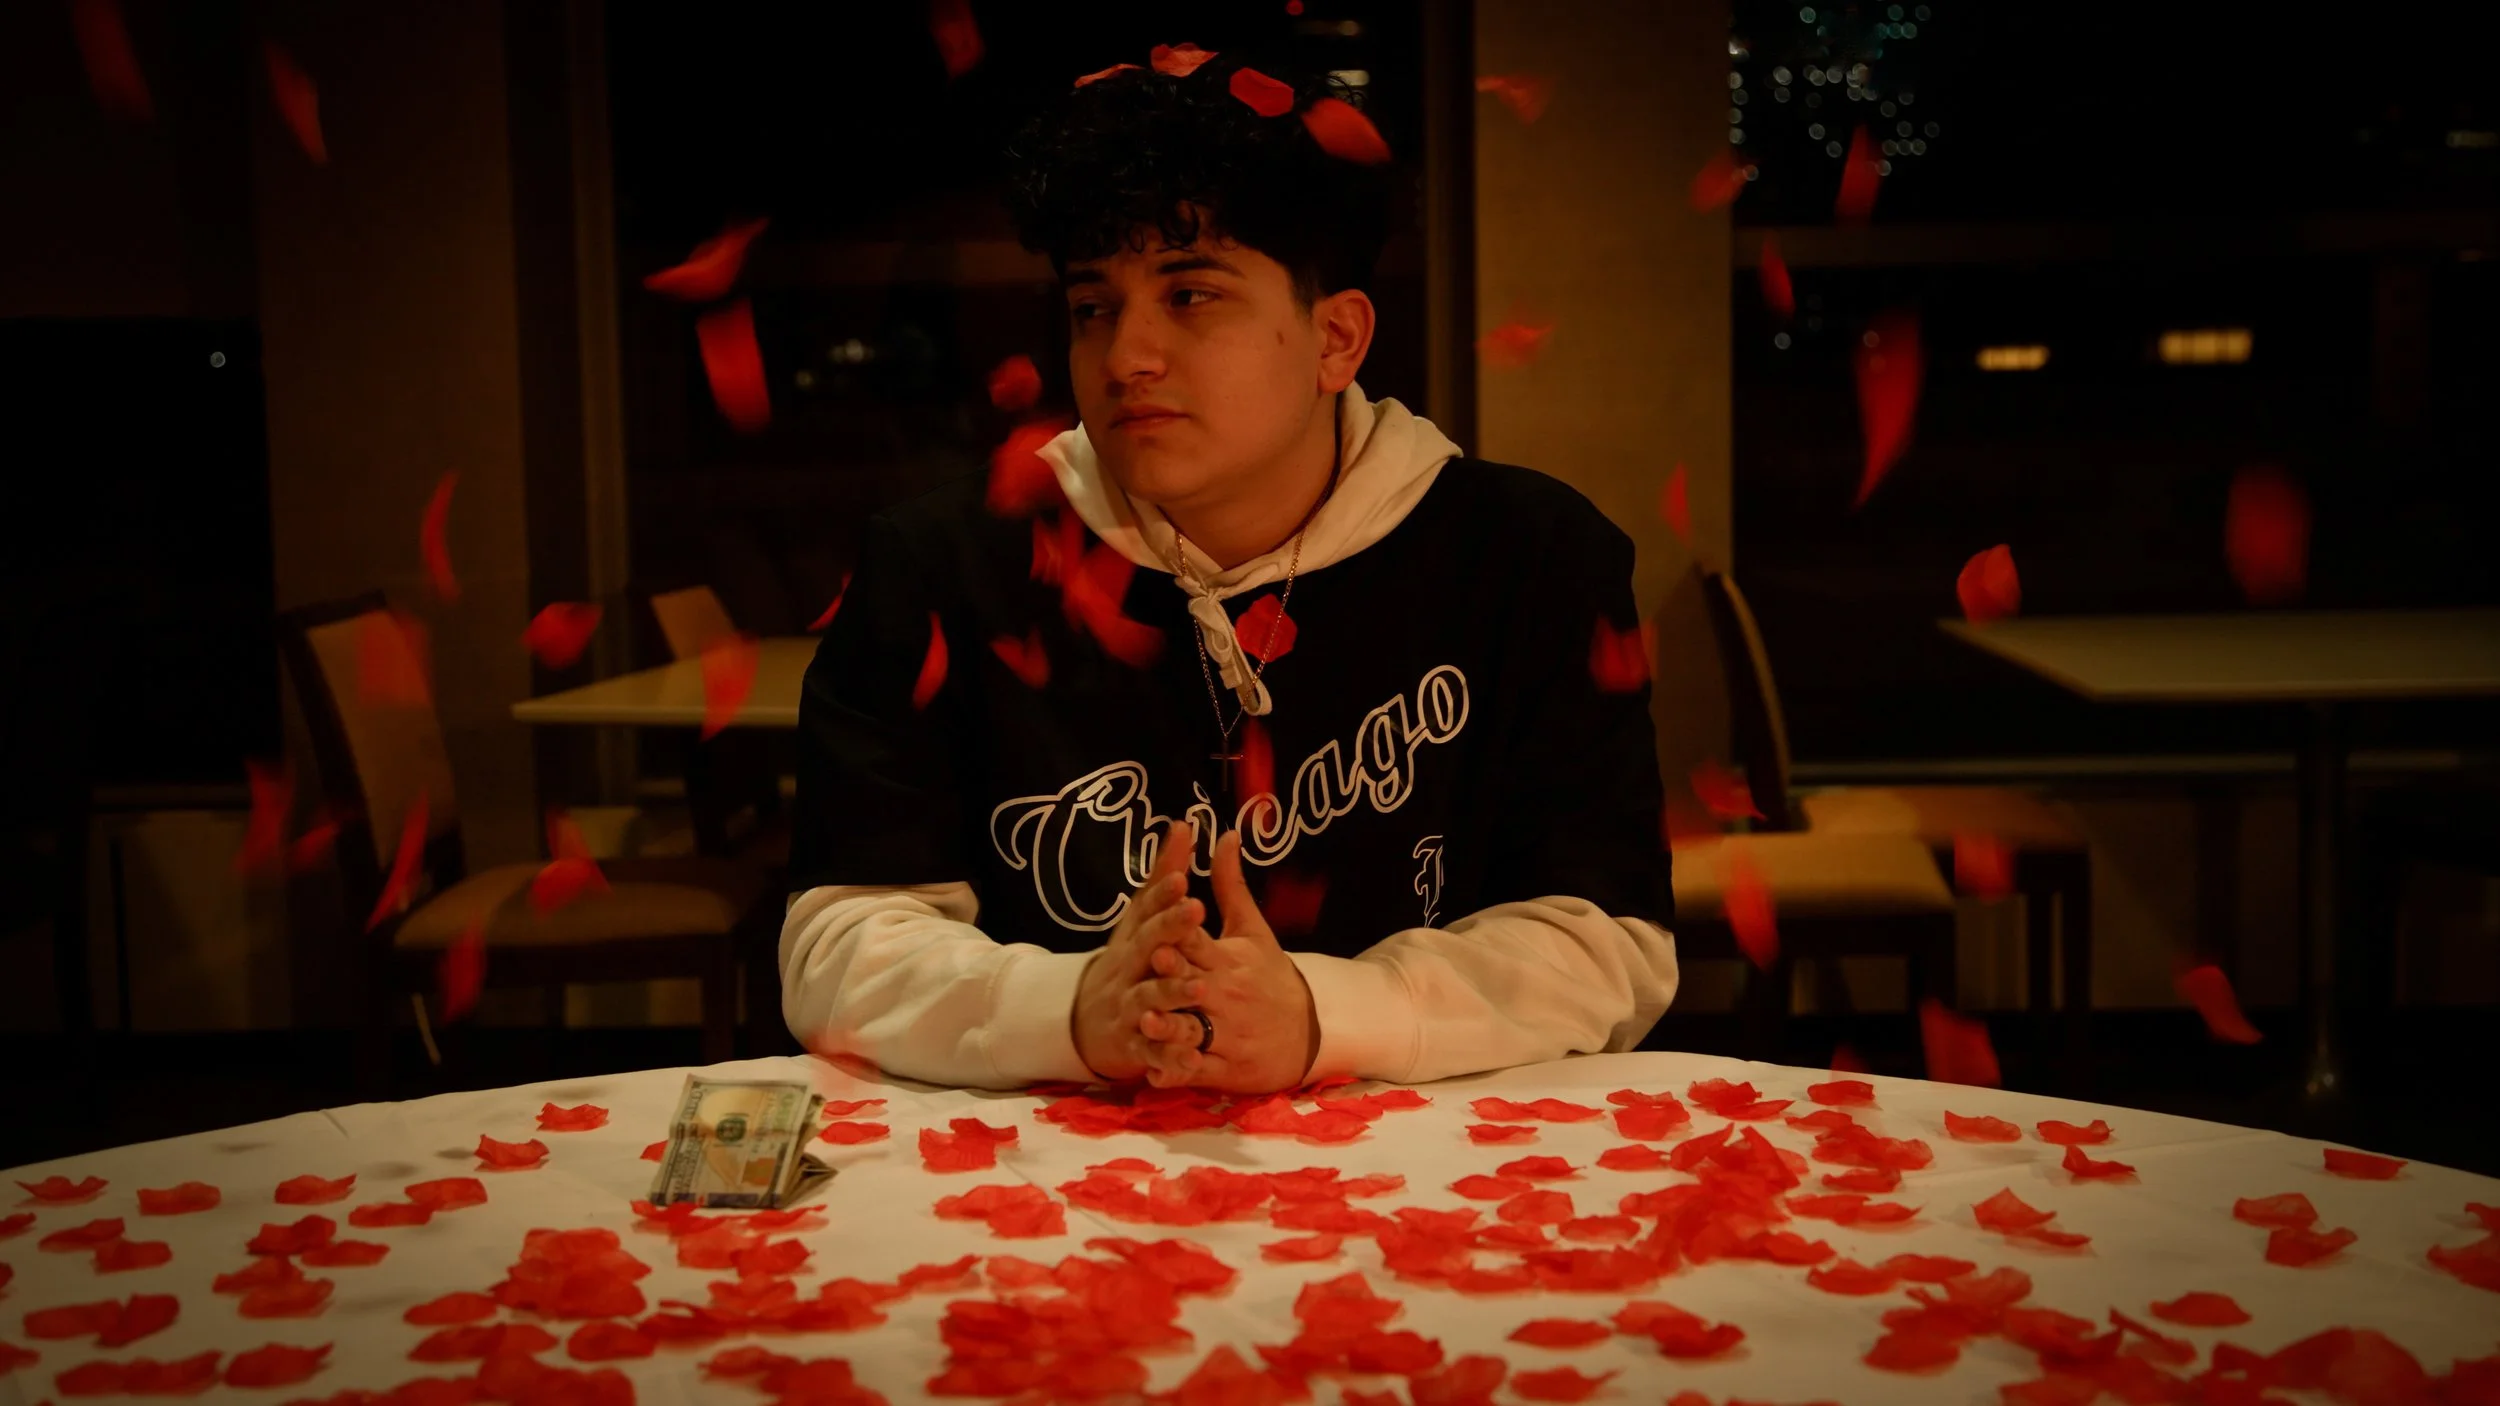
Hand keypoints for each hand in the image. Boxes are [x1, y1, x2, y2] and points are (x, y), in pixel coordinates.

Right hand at [1070, 821, 1214, 1081]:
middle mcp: (1130, 969)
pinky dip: (1169, 1055)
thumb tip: (1183, 823)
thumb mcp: (1141, 918)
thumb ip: (1163, 875)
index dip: (1164, 894)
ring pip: (1150, 1000)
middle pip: (1148, 947)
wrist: (1088, 1019)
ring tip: (1198, 987)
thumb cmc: (1128, 960)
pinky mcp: (1135, 1044)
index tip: (1183, 876)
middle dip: (1169, 930)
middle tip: (1195, 910)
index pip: (1149, 911)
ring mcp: (1130, 1007)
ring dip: (1171, 993)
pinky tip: (1189, 1056)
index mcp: (1136, 938)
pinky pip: (1153, 1050)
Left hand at [1137, 828, 1319, 1093]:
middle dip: (1176, 976)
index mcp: (1230, 960)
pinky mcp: (1224, 1067)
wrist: (1308, 1032)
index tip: (1172, 914)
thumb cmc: (1270, 975)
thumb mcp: (1253, 929)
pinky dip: (1177, 1070)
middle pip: (1195, 984)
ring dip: (1171, 1027)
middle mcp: (1227, 995)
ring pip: (1195, 1030)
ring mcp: (1226, 1034)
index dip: (1186, 930)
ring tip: (1148, 1022)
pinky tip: (1155, 1071)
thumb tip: (1224, 832)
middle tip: (1156, 963)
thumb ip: (1231, 883)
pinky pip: (1198, 1069)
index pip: (1202, 942)